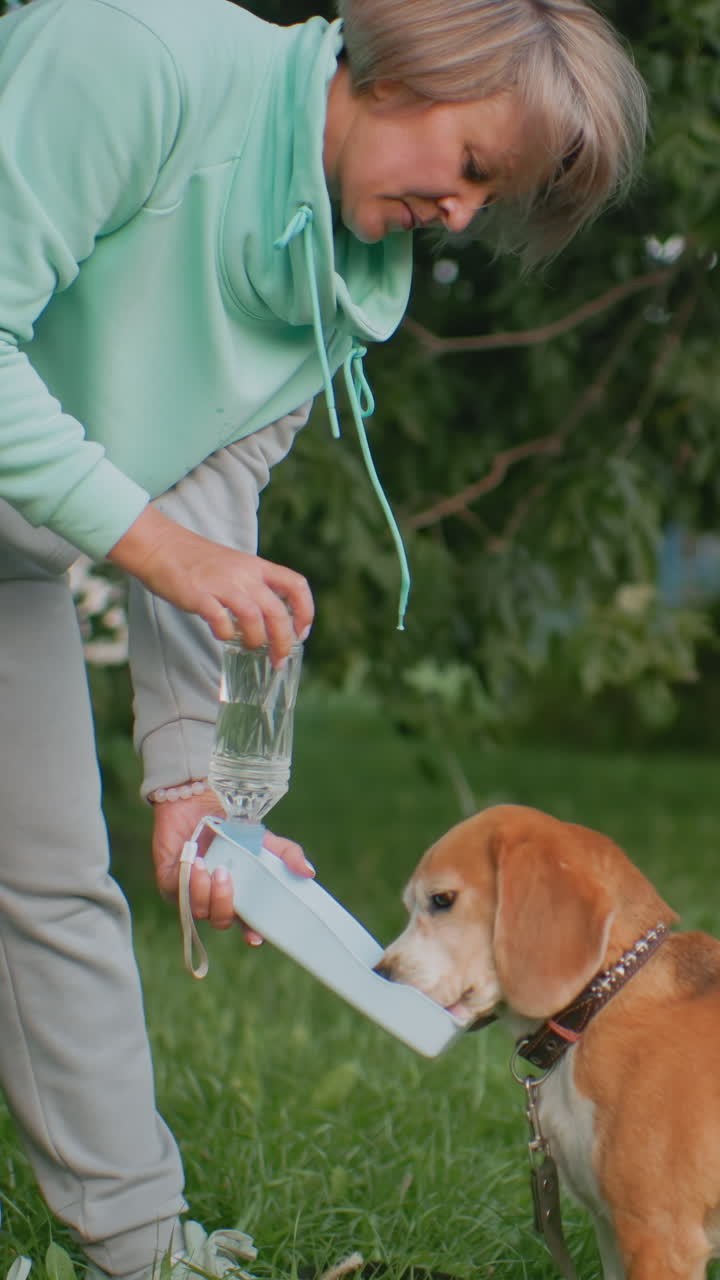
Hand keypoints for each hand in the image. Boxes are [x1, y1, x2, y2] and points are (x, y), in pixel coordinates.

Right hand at [108, 506, 312, 663]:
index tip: (300, 633)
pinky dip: (226, 634)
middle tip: (279, 660)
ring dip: (256, 640)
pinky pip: (221, 621)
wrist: (161, 546)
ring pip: (255, 618)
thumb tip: (268, 622)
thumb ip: (253, 588)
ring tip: (250, 648)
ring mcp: (223, 584)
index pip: (296, 585)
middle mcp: (245, 575)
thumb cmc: (198, 562)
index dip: (305, 611)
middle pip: (278, 611)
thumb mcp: (236, 567)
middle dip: (283, 641)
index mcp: (257, 567)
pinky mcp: (200, 596)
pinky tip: (222, 635)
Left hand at [151, 791, 314, 943]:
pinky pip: (179, 894)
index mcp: (239, 895)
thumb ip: (288, 855)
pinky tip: (196, 862)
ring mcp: (192, 893)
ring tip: (212, 867)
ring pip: (199, 911)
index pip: (246, 923)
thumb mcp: (265, 839)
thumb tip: (310, 873)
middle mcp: (215, 898)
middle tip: (228, 877)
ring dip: (206, 892)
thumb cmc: (232, 824)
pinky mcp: (171, 882)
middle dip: (225, 905)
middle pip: (221, 921)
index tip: (255, 937)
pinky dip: (190, 881)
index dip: (252, 933)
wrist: (199, 800)